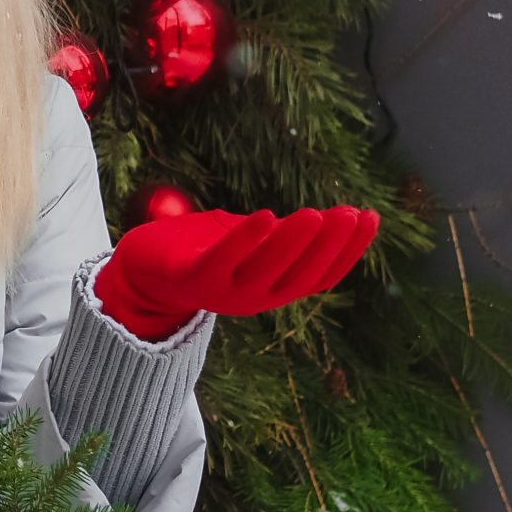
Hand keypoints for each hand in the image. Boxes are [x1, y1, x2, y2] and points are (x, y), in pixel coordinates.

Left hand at [95, 206, 378, 341]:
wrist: (139, 269)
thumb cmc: (199, 250)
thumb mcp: (245, 241)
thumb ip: (277, 236)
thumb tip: (320, 220)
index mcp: (271, 288)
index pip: (321, 275)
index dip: (349, 249)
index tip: (371, 218)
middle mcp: (253, 297)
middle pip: (301, 275)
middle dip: (330, 245)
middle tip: (351, 214)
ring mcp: (222, 291)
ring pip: (267, 270)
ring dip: (293, 243)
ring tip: (315, 214)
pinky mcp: (192, 277)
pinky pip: (222, 260)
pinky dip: (245, 240)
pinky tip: (266, 216)